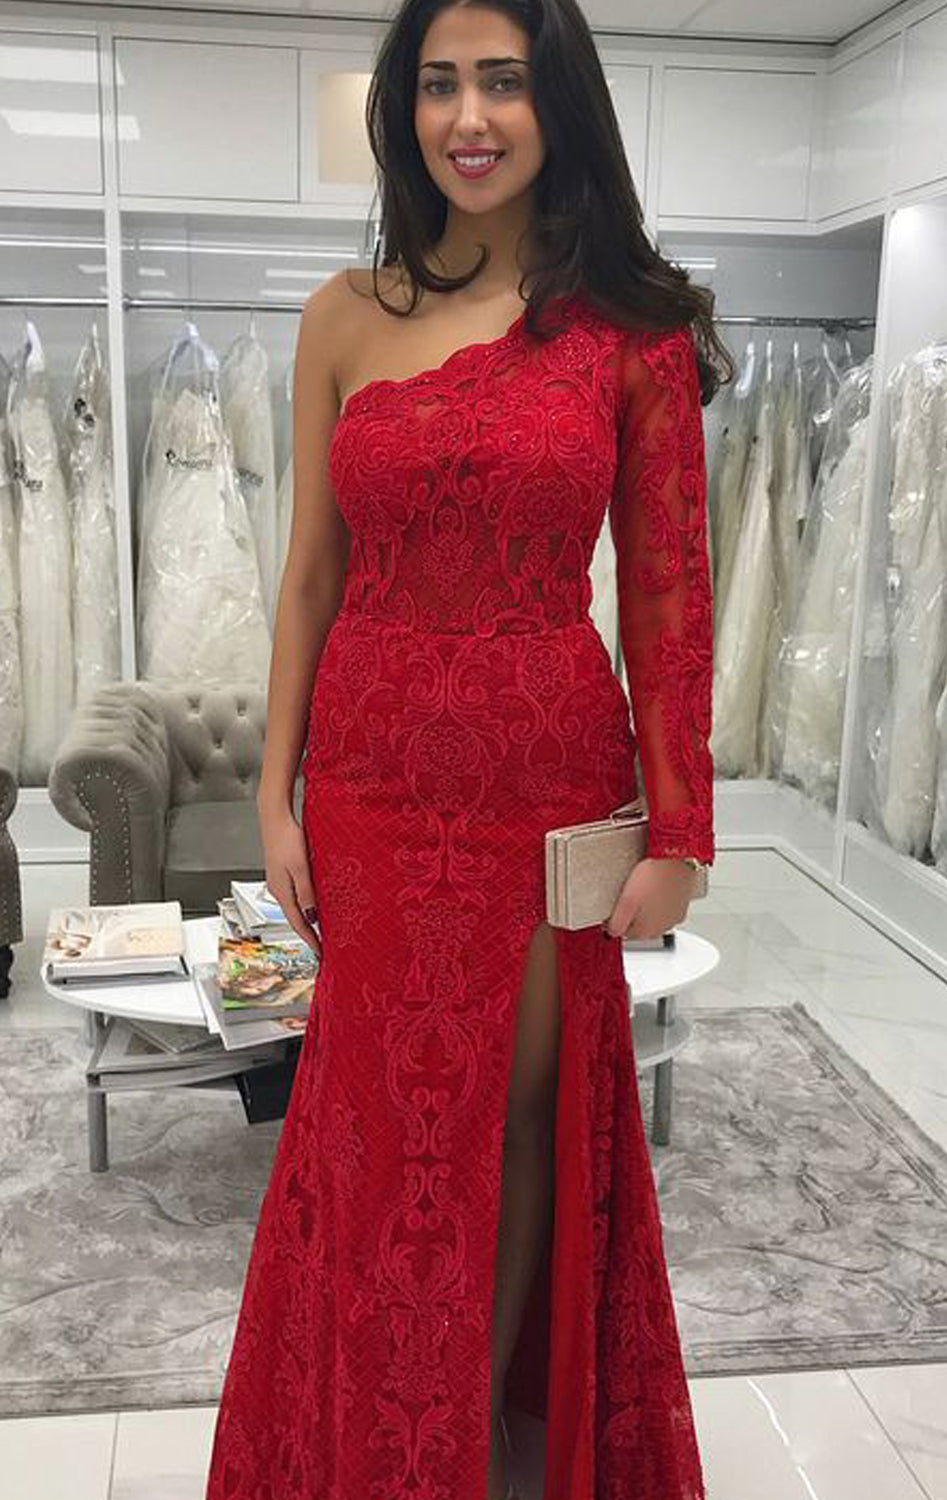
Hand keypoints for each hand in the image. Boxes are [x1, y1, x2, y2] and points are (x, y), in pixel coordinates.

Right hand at [257, 800, 322, 959]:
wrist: (275, 817)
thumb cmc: (287, 838)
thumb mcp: (301, 868)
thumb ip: (306, 893)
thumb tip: (312, 917)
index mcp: (281, 891)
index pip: (297, 923)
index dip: (310, 939)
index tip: (320, 952)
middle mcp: (278, 889)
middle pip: (295, 918)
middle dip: (308, 934)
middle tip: (322, 946)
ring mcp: (279, 881)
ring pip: (295, 907)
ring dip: (307, 920)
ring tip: (320, 931)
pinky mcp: (283, 872)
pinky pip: (295, 896)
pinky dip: (305, 905)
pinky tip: (313, 905)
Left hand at [603, 857, 698, 940]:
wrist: (677, 857)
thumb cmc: (654, 876)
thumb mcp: (627, 901)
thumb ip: (617, 922)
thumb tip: (612, 932)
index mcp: (648, 931)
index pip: (624, 933)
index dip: (616, 918)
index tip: (615, 903)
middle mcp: (664, 927)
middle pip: (640, 925)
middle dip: (632, 913)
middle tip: (628, 893)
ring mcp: (675, 915)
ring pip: (653, 915)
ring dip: (645, 906)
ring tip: (641, 886)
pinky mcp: (683, 902)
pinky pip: (666, 904)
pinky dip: (658, 898)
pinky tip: (654, 884)